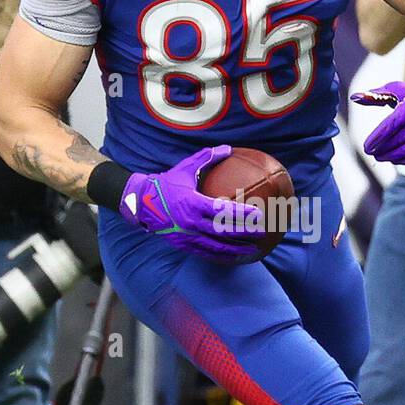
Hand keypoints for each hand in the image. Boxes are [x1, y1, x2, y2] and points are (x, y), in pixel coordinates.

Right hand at [121, 145, 262, 261]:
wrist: (142, 203)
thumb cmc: (167, 183)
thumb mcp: (186, 168)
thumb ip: (207, 158)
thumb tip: (228, 148)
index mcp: (193, 203)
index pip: (222, 210)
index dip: (241, 213)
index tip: (258, 214)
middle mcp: (190, 222)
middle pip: (223, 231)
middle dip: (245, 233)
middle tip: (262, 232)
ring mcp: (187, 236)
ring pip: (217, 247)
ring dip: (236, 249)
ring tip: (253, 249)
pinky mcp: (184, 245)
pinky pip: (206, 253)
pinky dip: (222, 256)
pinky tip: (234, 256)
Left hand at [351, 73, 404, 164]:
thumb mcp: (395, 89)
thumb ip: (374, 95)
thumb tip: (354, 97)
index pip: (393, 124)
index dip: (378, 137)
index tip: (366, 147)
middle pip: (400, 139)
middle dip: (384, 149)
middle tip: (372, 153)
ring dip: (393, 156)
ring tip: (381, 157)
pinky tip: (396, 160)